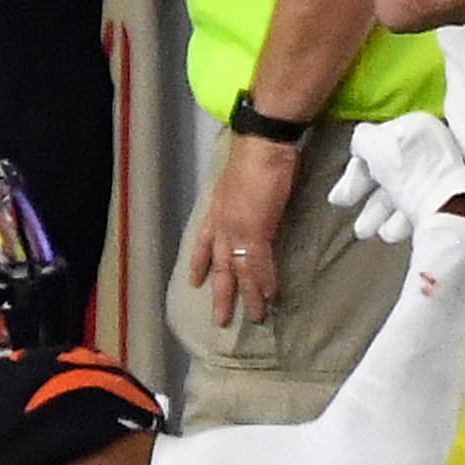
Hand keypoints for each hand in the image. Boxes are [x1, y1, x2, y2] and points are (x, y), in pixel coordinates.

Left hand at [184, 130, 299, 328]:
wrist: (264, 144)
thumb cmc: (256, 155)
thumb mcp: (241, 182)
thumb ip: (243, 201)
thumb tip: (251, 210)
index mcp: (217, 209)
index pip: (203, 242)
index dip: (199, 262)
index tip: (195, 281)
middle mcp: (222, 223)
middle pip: (220, 265)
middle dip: (221, 294)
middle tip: (220, 320)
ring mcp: (237, 229)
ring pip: (240, 271)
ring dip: (247, 296)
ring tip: (253, 317)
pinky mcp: (257, 232)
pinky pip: (259, 265)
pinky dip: (264, 282)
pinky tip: (269, 297)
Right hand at [329, 112, 464, 243]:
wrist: (451, 211)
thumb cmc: (411, 175)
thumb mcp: (376, 147)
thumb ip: (362, 139)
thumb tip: (360, 143)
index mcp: (417, 126)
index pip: (378, 142)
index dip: (356, 166)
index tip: (343, 193)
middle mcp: (432, 146)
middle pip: (389, 168)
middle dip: (363, 192)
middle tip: (344, 209)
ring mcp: (442, 174)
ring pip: (401, 190)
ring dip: (377, 211)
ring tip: (365, 232)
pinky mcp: (449, 200)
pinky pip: (418, 205)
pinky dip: (400, 219)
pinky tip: (390, 234)